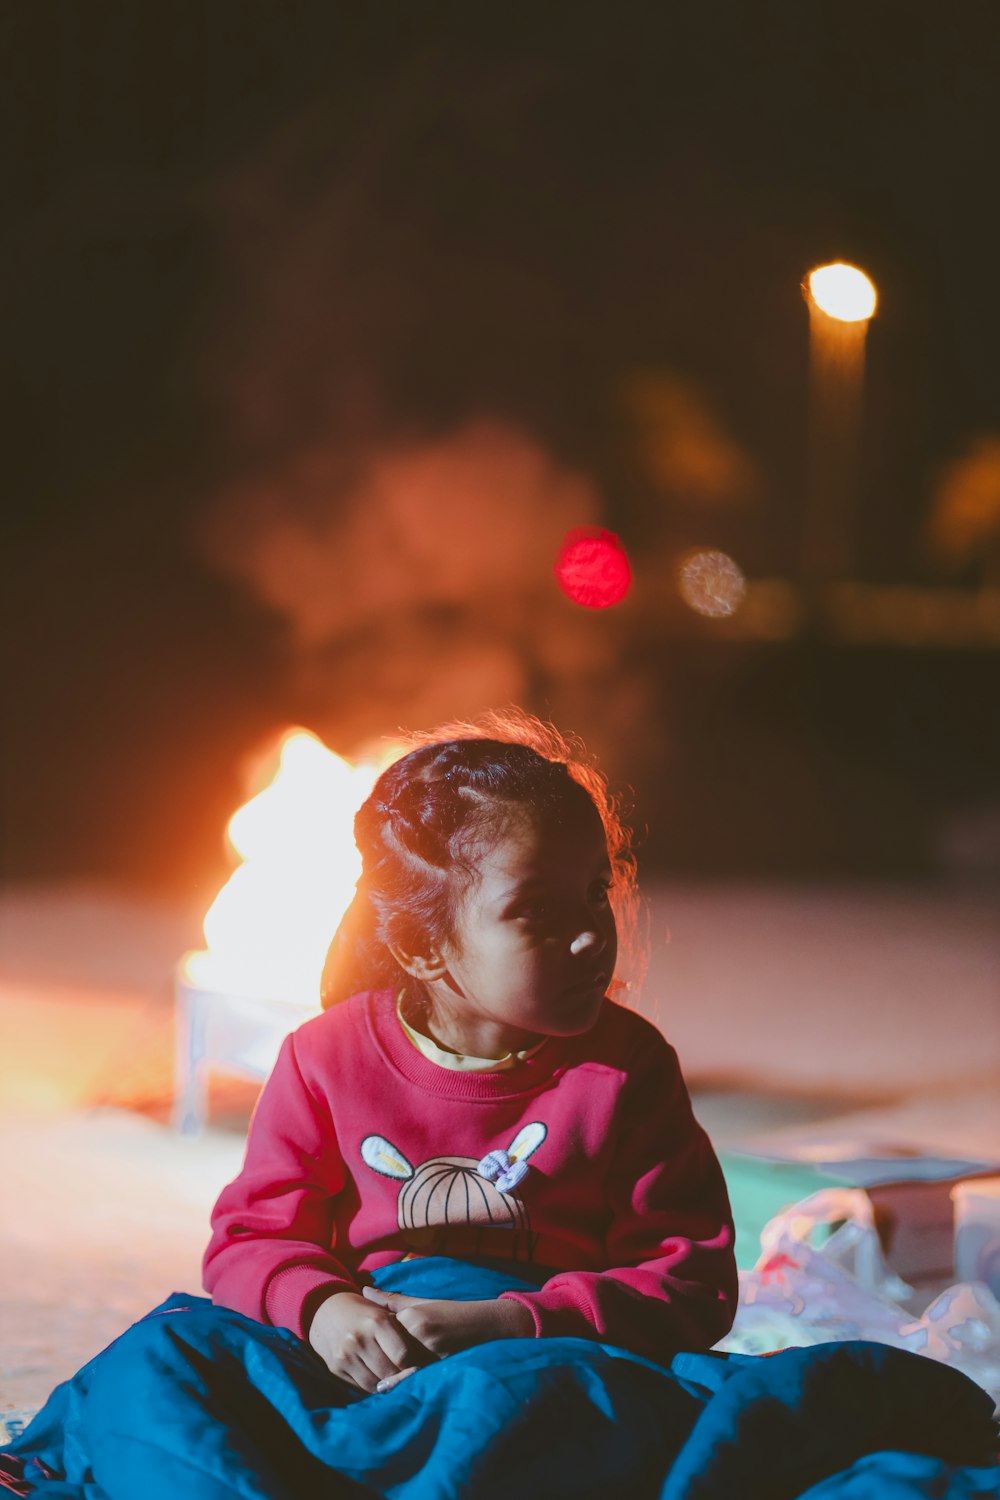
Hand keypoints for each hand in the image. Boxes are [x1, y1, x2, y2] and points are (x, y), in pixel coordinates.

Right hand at [307, 1290, 429, 1393]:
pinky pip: (360, 1385)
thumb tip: (422, 1357)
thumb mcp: (383, 1311)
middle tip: (409, 1377)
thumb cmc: (364, 1311)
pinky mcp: (336, 1367)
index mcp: (376, 1321)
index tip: (420, 1367)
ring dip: (387, 1384)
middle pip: (389, 1372)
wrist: (325, 1310)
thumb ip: (402, 1330)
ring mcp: (346, 1354)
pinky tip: (378, 1377)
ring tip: (394, 1378)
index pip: (403, 1355)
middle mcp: (360, 1338)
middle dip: (401, 1377)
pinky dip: (372, 1385)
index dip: (414, 1364)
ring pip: (375, 1383)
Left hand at [361, 1288, 533, 1390]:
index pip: (380, 1333)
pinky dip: (407, 1385)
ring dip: (391, 1377)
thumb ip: (393, 1301)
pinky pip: (416, 1380)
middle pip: (387, 1353)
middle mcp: (418, 1333)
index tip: (365, 1349)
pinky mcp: (440, 1369)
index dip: (373, 1342)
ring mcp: (430, 1352)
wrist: (490, 1325)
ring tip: (380, 1385)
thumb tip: (363, 1290)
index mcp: (412, 1316)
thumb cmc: (454, 1314)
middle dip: (379, 1362)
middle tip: (367, 1372)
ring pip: (400, 1369)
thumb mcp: (424, 1303)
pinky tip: (402, 1390)